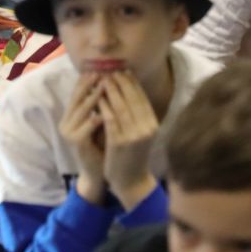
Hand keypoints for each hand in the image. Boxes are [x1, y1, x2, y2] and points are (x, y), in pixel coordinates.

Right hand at [59, 72, 106, 203]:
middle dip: (90, 83)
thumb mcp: (100, 121)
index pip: (78, 92)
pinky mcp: (76, 143)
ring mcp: (69, 132)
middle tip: (101, 70)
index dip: (87, 79)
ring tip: (104, 84)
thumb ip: (101, 104)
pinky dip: (95, 118)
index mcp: (71, 115)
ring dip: (93, 96)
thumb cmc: (102, 144)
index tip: (100, 66)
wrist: (98, 172)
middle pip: (77, 97)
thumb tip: (110, 79)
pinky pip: (86, 127)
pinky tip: (105, 112)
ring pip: (82, 110)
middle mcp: (66, 121)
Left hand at [98, 71, 159, 209]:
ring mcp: (133, 135)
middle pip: (132, 98)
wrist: (132, 182)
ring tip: (103, 78)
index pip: (142, 97)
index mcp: (152, 124)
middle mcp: (146, 128)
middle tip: (111, 69)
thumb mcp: (141, 133)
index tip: (123, 70)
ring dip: (111, 90)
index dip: (132, 82)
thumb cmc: (134, 155)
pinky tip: (98, 97)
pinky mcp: (119, 143)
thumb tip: (128, 89)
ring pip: (120, 106)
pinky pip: (110, 119)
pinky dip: (104, 106)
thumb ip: (137, 114)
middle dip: (121, 81)